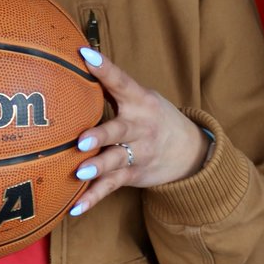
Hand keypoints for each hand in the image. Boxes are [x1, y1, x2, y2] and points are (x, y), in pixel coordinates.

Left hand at [70, 48, 210, 215]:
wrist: (189, 151)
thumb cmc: (153, 117)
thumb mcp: (141, 97)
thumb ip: (111, 86)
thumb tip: (73, 64)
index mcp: (140, 101)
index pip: (121, 81)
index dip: (104, 68)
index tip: (85, 55)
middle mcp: (140, 127)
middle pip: (119, 130)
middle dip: (101, 135)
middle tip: (82, 139)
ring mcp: (138, 153)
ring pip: (115, 161)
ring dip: (98, 167)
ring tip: (80, 172)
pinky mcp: (133, 174)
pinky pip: (111, 186)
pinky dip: (94, 198)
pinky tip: (75, 208)